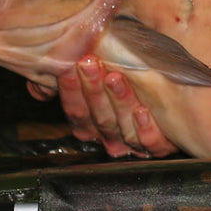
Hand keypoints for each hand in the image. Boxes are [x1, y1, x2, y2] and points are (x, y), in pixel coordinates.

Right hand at [27, 56, 179, 157]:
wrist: (173, 111)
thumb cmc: (127, 89)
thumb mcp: (95, 83)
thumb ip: (69, 81)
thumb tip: (37, 86)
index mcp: (91, 125)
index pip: (75, 111)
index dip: (70, 90)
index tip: (68, 65)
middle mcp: (110, 136)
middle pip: (98, 117)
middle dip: (92, 90)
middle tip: (90, 63)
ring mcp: (134, 143)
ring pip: (122, 126)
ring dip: (118, 101)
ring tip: (116, 78)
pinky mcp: (160, 146)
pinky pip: (151, 142)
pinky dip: (145, 128)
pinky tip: (143, 111)